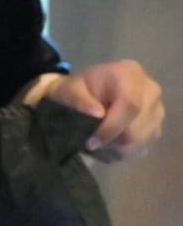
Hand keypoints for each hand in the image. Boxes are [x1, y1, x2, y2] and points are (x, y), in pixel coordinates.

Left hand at [35, 61, 164, 162]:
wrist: (85, 94)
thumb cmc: (75, 90)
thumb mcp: (68, 90)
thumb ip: (78, 100)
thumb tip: (98, 115)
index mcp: (130, 74)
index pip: (131, 104)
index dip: (111, 127)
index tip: (91, 140)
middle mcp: (151, 92)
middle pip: (136, 129)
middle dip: (110, 141)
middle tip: (89, 142)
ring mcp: (157, 112)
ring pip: (139, 142)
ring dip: (114, 148)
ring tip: (96, 141)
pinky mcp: (156, 129)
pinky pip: (141, 148)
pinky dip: (121, 151)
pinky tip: (107, 142)